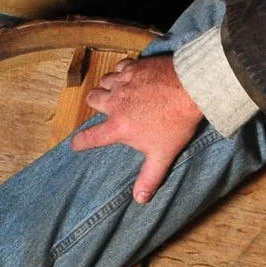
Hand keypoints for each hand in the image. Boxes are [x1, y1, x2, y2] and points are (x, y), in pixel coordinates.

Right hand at [69, 56, 203, 202]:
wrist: (190, 89)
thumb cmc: (175, 123)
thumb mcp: (163, 155)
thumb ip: (149, 178)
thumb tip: (140, 199)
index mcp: (118, 127)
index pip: (91, 137)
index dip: (80, 142)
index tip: (75, 144)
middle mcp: (115, 103)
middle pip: (92, 100)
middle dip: (96, 104)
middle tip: (108, 108)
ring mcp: (123, 82)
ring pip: (103, 81)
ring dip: (108, 87)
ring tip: (119, 92)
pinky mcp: (134, 66)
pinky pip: (119, 67)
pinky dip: (121, 72)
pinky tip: (131, 77)